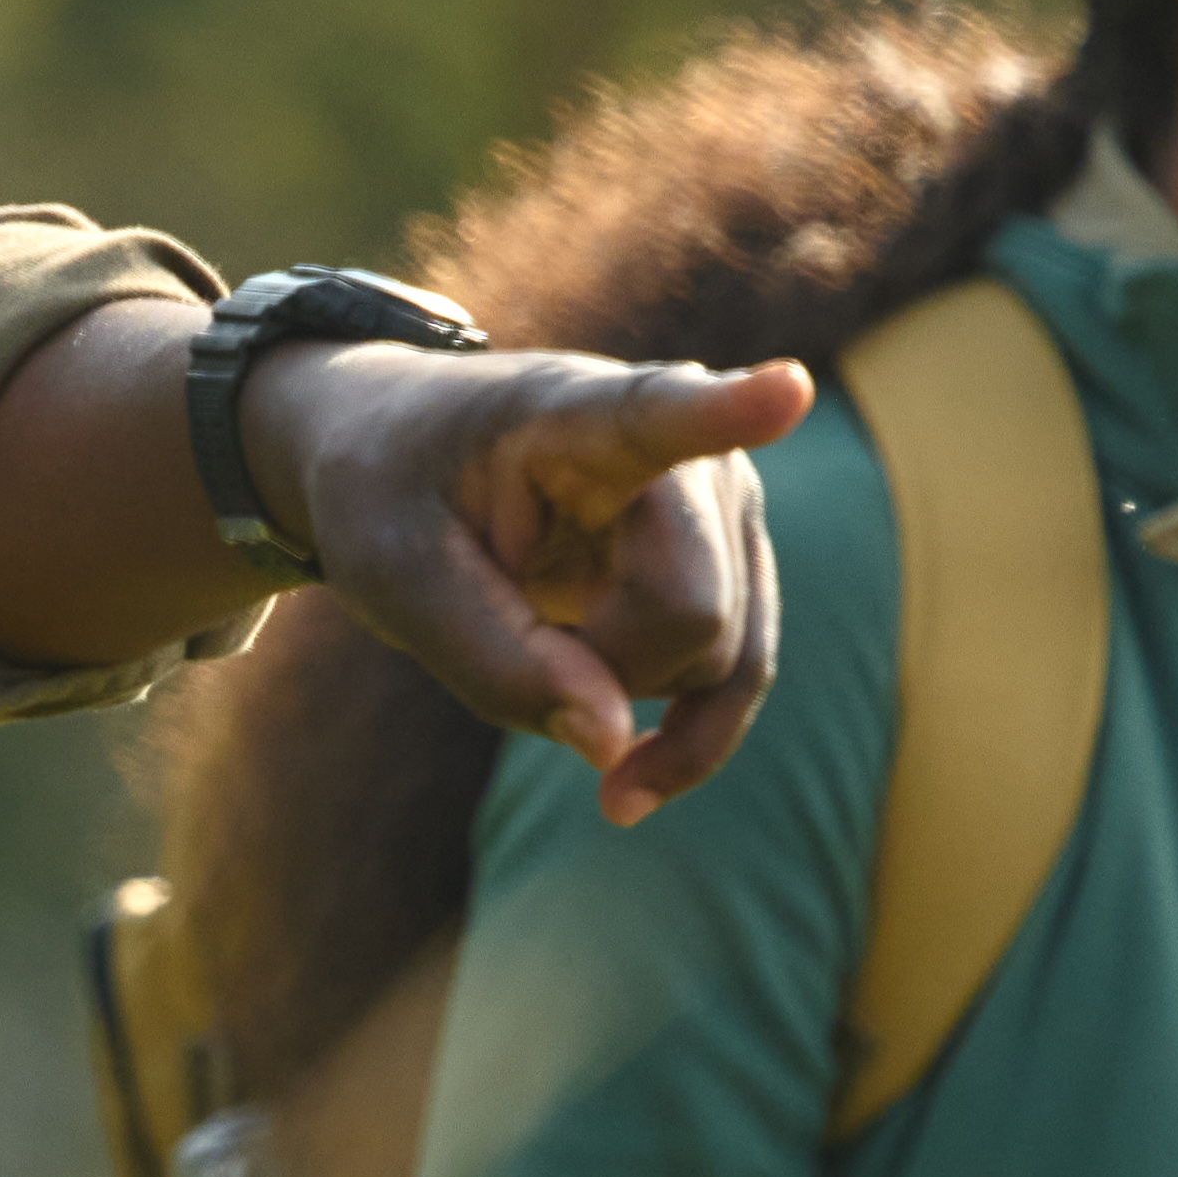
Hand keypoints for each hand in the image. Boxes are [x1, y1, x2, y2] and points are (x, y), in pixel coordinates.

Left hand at [263, 343, 811, 824]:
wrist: (406, 460)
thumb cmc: (390, 493)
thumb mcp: (391, 576)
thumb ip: (492, 659)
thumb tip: (613, 746)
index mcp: (581, 414)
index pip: (668, 414)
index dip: (733, 409)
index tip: (787, 390)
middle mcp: (687, 452)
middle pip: (693, 612)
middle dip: (605, 666)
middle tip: (500, 628)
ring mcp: (725, 509)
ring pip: (724, 660)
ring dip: (627, 694)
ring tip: (533, 653)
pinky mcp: (734, 565)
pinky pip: (738, 679)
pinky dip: (684, 739)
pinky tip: (625, 786)